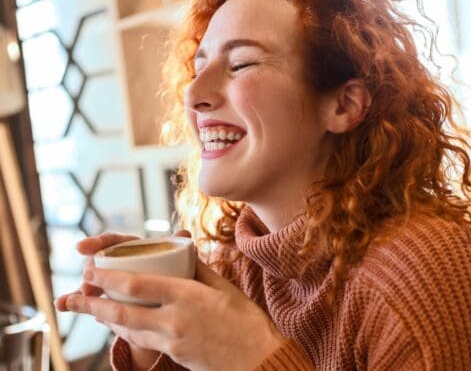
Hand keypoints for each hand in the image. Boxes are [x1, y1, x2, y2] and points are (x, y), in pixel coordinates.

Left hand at [60, 244, 284, 370]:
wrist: (259, 359)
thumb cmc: (246, 321)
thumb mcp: (224, 288)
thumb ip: (198, 269)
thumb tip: (182, 250)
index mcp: (187, 297)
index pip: (137, 285)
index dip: (108, 278)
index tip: (91, 270)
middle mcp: (174, 320)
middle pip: (121, 313)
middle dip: (92, 304)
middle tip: (71, 297)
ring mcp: (172, 342)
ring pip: (127, 330)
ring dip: (103, 320)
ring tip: (87, 309)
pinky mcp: (174, 356)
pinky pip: (142, 341)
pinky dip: (125, 331)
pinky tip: (118, 325)